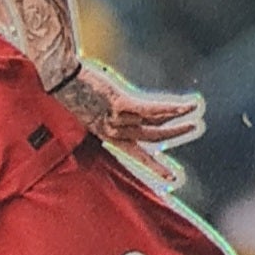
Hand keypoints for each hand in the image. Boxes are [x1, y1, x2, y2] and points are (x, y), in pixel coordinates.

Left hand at [52, 59, 204, 188]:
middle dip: (171, 144)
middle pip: (149, 141)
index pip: (134, 153)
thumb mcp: (87, 105)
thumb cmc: (71, 87)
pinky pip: (152, 110)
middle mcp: (113, 130)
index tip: (169, 180)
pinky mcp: (120, 103)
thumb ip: (104, 113)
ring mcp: (116, 118)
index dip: (152, 166)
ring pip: (154, 124)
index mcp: (105, 133)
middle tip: (187, 149)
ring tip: (196, 116)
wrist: (59, 75)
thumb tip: (117, 110)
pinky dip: (173, 109)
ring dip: (178, 120)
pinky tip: (189, 106)